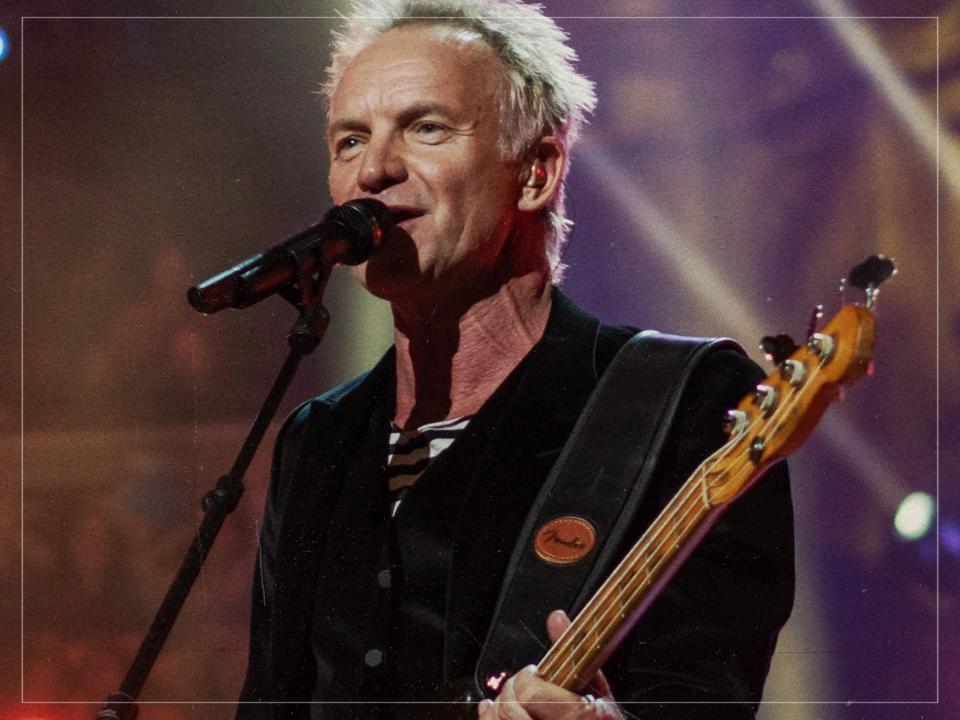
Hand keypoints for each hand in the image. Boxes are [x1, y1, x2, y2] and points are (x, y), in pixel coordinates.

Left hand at [476, 610, 623, 719]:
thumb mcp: (597, 690)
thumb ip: (575, 653)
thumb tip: (556, 617)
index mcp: (582, 718)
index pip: (532, 694)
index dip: (528, 678)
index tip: (535, 673)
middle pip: (511, 709)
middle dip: (511, 692)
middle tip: (522, 687)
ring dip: (499, 707)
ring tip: (513, 700)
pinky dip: (489, 719)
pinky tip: (494, 711)